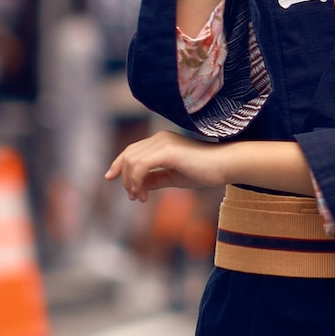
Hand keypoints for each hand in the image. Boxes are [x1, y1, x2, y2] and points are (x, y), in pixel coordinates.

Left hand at [104, 130, 224, 202]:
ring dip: (131, 183)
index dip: (118, 164)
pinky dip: (137, 182)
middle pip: (128, 155)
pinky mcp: (167, 151)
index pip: (132, 150)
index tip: (110, 177)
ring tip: (140, 197)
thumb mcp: (173, 177)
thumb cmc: (204, 171)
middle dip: (125, 178)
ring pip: (132, 161)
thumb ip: (155, 179)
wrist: (224, 165)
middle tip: (134, 197)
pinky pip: (141, 166)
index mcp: (161, 141)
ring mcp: (163, 142)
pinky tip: (143, 195)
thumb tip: (139, 186)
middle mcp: (159, 138)